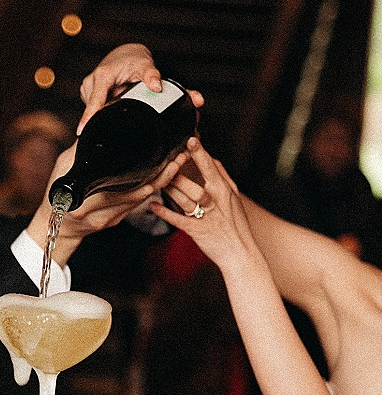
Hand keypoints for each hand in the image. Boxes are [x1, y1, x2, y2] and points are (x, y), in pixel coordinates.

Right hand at [27, 144, 188, 265]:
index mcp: (91, 202)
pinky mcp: (119, 219)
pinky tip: (162, 174)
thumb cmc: (56, 195)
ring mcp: (115, 218)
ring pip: (145, 198)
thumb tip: (97, 125)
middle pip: (144, 193)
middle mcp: (106, 213)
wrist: (56, 226)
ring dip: (163, 180)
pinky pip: (139, 202)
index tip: (168, 160)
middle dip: (166, 175)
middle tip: (182, 156)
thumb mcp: (64, 168)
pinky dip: (151, 187)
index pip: (131, 190)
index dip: (152, 176)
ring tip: (178, 161)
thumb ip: (80, 151)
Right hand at [77, 43, 203, 133]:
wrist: (125, 54)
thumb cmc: (133, 60)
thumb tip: (156, 87)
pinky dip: (103, 108)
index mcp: (102, 76)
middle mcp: (91, 81)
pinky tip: (113, 101)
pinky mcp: (87, 93)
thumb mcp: (145, 65)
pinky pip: (94, 107)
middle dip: (105, 115)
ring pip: (94, 109)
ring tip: (119, 99)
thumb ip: (151, 75)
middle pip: (94, 108)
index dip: (88, 117)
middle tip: (122, 109)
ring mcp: (87, 88)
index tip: (82, 130)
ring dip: (106, 110)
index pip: (95, 101)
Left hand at [150, 137, 251, 270]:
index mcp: (224, 190)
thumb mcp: (234, 198)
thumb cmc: (236, 225)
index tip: (190, 140)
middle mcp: (215, 202)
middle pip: (195, 184)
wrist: (240, 253)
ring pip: (185, 200)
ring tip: (157, 181)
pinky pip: (178, 220)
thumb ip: (223, 177)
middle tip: (166, 163)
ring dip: (170, 190)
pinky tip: (153, 206)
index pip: (210, 168)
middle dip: (179, 174)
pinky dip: (165, 213)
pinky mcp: (197, 231)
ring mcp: (206, 217)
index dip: (200, 154)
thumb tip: (213, 159)